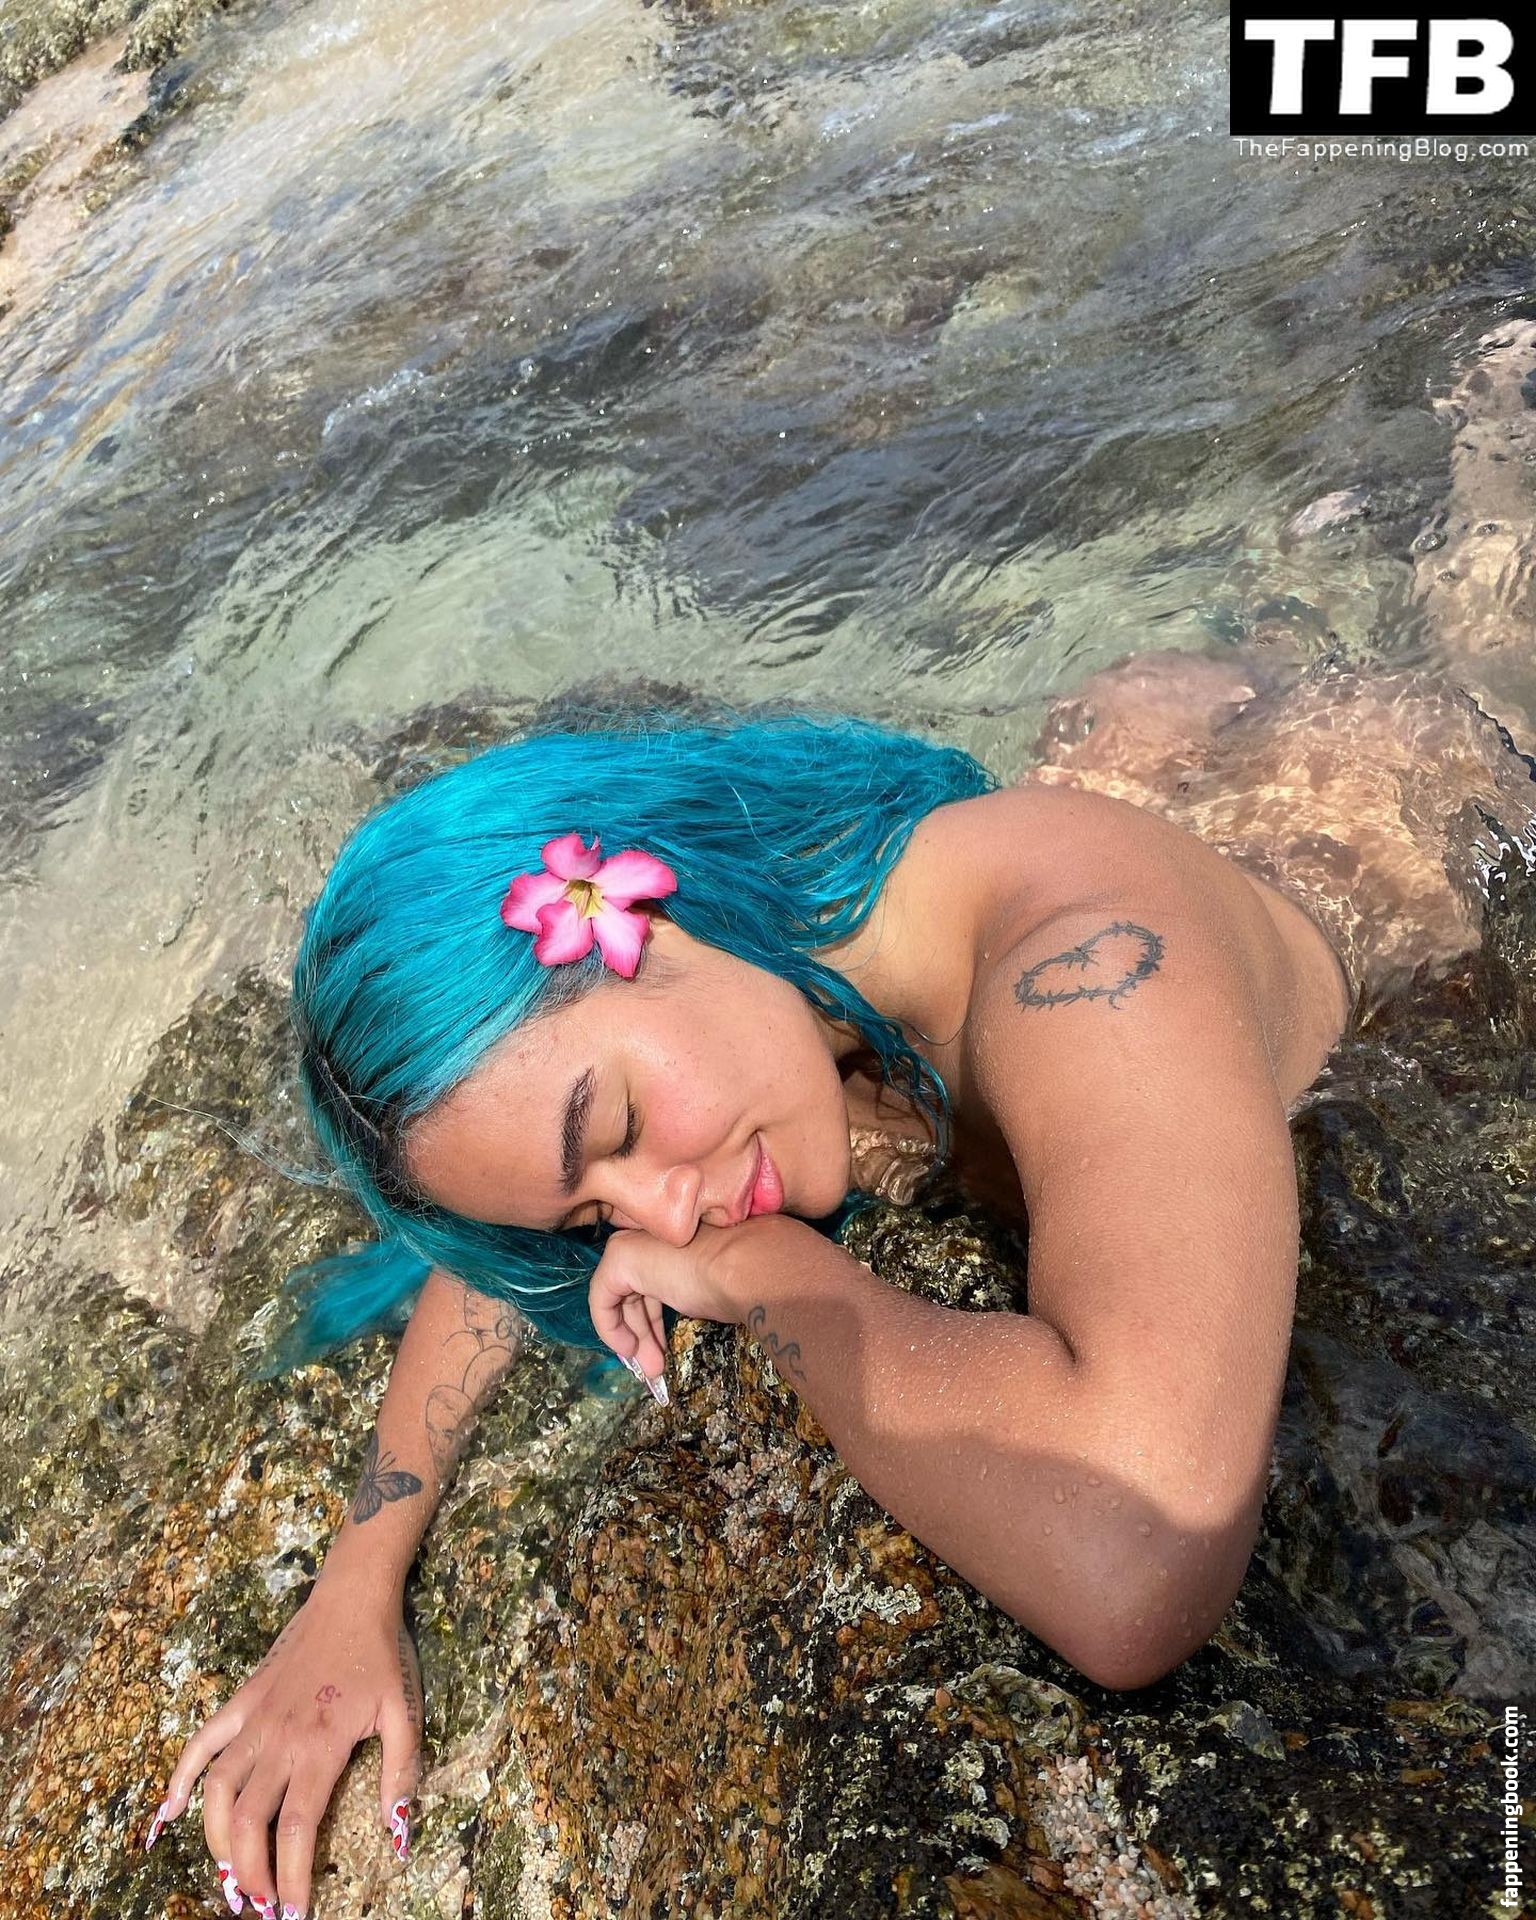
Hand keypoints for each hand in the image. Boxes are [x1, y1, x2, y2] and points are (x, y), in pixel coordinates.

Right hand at [147, 1576, 422, 1916]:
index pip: (297, 1829)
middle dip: (250, 1873)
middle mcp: (279, 1739)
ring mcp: (254, 1719)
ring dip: (215, 1839)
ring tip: (230, 1873)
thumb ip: (400, 1773)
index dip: (291, 1878)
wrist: (352, 1599)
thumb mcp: (404, 1713)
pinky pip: (201, 1742)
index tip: (293, 1914)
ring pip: (217, 1790)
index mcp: (321, 1748)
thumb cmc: (381, 1657)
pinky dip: (182, 1776)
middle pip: (248, 1821)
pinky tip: (171, 1811)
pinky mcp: (240, 1700)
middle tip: (262, 1903)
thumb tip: (397, 1832)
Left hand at [588, 1218, 776, 1382]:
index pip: (651, 1280)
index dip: (652, 1318)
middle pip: (635, 1292)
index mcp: (668, 1237)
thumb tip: (679, 1316)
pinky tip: (628, 1349)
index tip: (660, 1348)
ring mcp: (631, 1243)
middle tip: (655, 1366)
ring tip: (650, 1369)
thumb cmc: (739, 1277)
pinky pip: (602, 1300)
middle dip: (644, 1333)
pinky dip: (609, 1328)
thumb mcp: (706, 1289)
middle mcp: (646, 1234)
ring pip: (619, 1298)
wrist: (746, 1268)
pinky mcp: (619, 1258)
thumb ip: (684, 1295)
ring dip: (633, 1338)